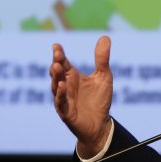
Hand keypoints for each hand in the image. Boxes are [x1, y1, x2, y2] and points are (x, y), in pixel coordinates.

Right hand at [50, 36, 113, 156]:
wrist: (100, 125)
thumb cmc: (99, 100)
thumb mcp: (103, 77)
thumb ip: (102, 59)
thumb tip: (105, 37)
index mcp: (72, 76)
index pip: (63, 62)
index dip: (59, 54)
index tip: (56, 46)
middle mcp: (65, 86)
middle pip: (56, 73)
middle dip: (56, 63)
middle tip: (58, 54)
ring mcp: (63, 99)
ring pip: (55, 86)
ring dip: (56, 77)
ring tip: (57, 67)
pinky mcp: (66, 112)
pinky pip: (60, 103)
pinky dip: (60, 95)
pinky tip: (62, 86)